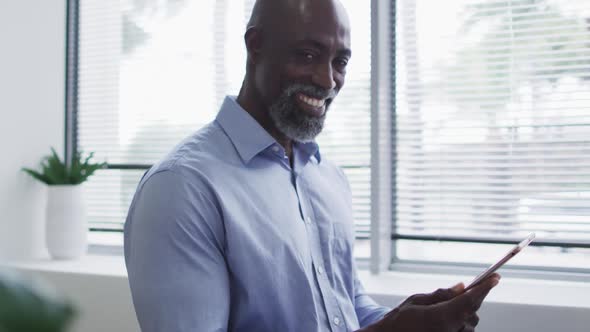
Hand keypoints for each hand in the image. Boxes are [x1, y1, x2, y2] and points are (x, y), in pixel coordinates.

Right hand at [361, 274, 499, 331]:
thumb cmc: (398, 323)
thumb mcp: (415, 301)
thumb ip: (441, 294)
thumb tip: (461, 287)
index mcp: (440, 318)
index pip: (469, 300)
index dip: (484, 288)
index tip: (495, 278)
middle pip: (472, 312)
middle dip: (468, 301)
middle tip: (457, 294)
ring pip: (470, 323)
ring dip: (463, 315)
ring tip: (439, 314)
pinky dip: (459, 324)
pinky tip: (442, 323)